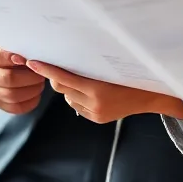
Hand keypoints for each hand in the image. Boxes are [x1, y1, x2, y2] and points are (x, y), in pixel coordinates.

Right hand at [0, 40, 45, 114]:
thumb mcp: (17, 38)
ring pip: (12, 95)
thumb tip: (33, 50)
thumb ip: (21, 42)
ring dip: (31, 90)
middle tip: (42, 72)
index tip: (25, 59)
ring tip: (41, 82)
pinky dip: (29, 102)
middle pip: (7, 78)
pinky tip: (37, 94)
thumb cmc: (17, 45)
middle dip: (29, 77)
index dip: (11, 58)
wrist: (11, 56)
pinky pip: (14, 107)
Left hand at [26, 62, 182, 124]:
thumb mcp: (111, 67)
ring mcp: (94, 112)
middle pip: (62, 87)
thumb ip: (88, 67)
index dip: (46, 69)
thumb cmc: (131, 75)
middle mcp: (94, 102)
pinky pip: (77, 106)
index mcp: (97, 88)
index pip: (63, 77)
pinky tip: (93, 92)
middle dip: (59, 77)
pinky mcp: (96, 119)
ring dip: (71, 88)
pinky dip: (79, 97)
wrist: (150, 96)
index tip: (32, 62)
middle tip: (64, 66)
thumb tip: (65, 65)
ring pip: (68, 97)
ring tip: (88, 80)